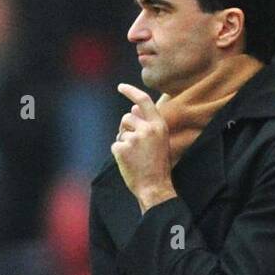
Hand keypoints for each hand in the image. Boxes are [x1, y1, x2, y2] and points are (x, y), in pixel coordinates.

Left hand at [112, 83, 175, 210]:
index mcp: (159, 125)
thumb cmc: (157, 165)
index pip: (143, 100)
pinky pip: (115, 144)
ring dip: (124, 141)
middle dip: (126, 128)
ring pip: (120, 132)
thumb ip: (147, 123)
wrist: (155, 188)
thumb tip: (132, 106)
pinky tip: (129, 163)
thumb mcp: (159, 141)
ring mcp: (134, 138)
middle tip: (135, 146)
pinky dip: (119, 153)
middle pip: (127, 117)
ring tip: (135, 156)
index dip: (131, 91)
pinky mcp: (122, 148)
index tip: (121, 87)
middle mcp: (147, 129)